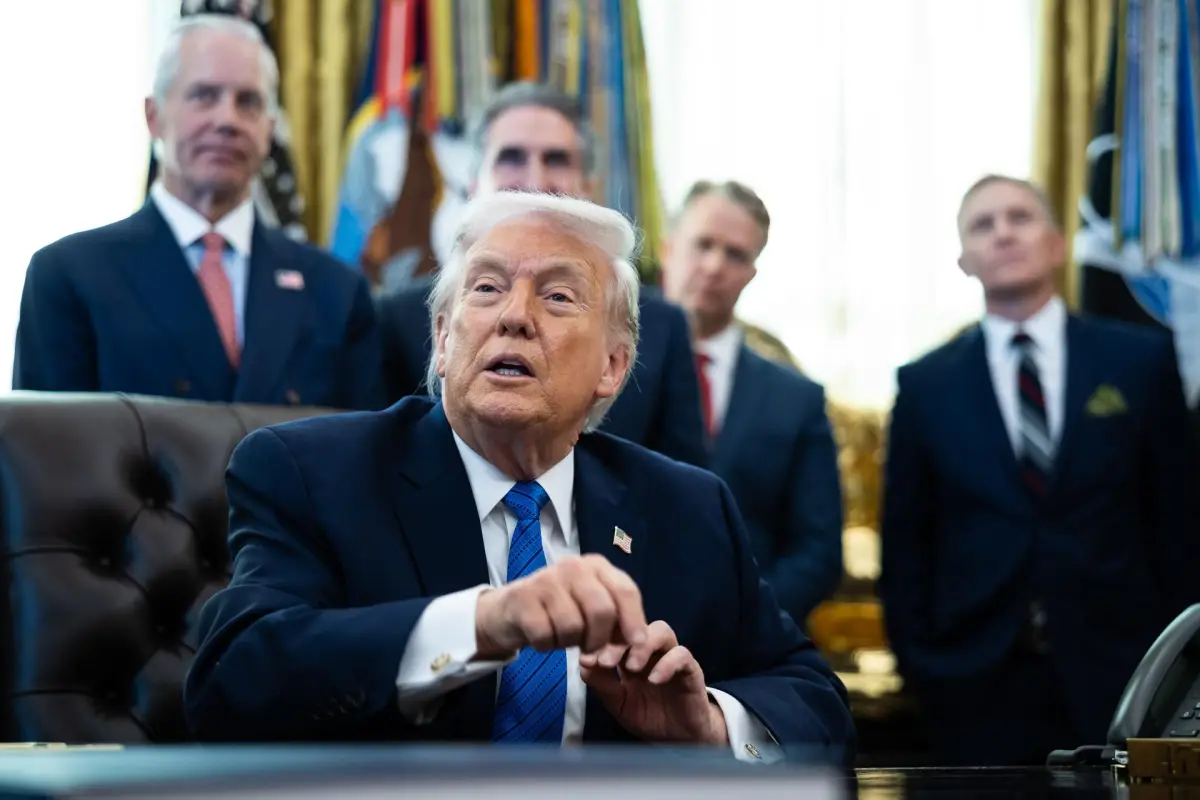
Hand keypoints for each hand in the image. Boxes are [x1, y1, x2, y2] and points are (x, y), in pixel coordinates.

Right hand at [474, 554, 647, 657]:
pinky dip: (546, 645)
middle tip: (590, 649)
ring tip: (562, 637)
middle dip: (599, 639)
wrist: (511, 610)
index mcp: (597, 566)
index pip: (625, 591)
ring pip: (573, 627)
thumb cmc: (561, 610)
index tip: (637, 644)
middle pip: (602, 611)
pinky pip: (545, 635)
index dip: (634, 620)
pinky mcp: (522, 598)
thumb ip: (618, 621)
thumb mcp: (592, 609)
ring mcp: (546, 579)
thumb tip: (637, 642)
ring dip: (569, 643)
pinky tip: (543, 637)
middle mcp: (573, 566)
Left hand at [579, 620, 728, 745]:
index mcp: (630, 654)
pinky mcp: (691, 670)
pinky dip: (667, 663)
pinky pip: (682, 655)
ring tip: (632, 667)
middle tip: (605, 661)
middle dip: (618, 640)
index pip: (616, 632)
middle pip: (636, 626)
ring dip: (643, 645)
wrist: (679, 738)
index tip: (586, 658)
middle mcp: (650, 651)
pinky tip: (654, 679)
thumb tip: (582, 663)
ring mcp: (671, 657)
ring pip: (661, 630)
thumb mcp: (618, 703)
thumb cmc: (647, 716)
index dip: (601, 639)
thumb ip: (602, 683)